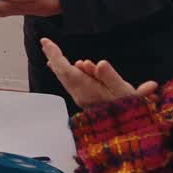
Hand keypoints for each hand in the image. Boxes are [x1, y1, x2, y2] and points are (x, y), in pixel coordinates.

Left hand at [40, 38, 157, 108]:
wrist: (125, 130)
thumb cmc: (128, 110)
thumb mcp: (124, 92)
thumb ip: (111, 77)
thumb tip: (100, 63)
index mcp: (86, 90)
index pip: (66, 69)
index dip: (55, 55)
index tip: (46, 42)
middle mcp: (80, 94)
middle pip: (62, 72)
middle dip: (54, 56)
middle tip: (44, 42)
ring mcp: (82, 97)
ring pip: (65, 78)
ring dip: (58, 63)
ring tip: (51, 51)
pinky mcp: (86, 99)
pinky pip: (71, 82)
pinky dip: (65, 72)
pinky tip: (64, 68)